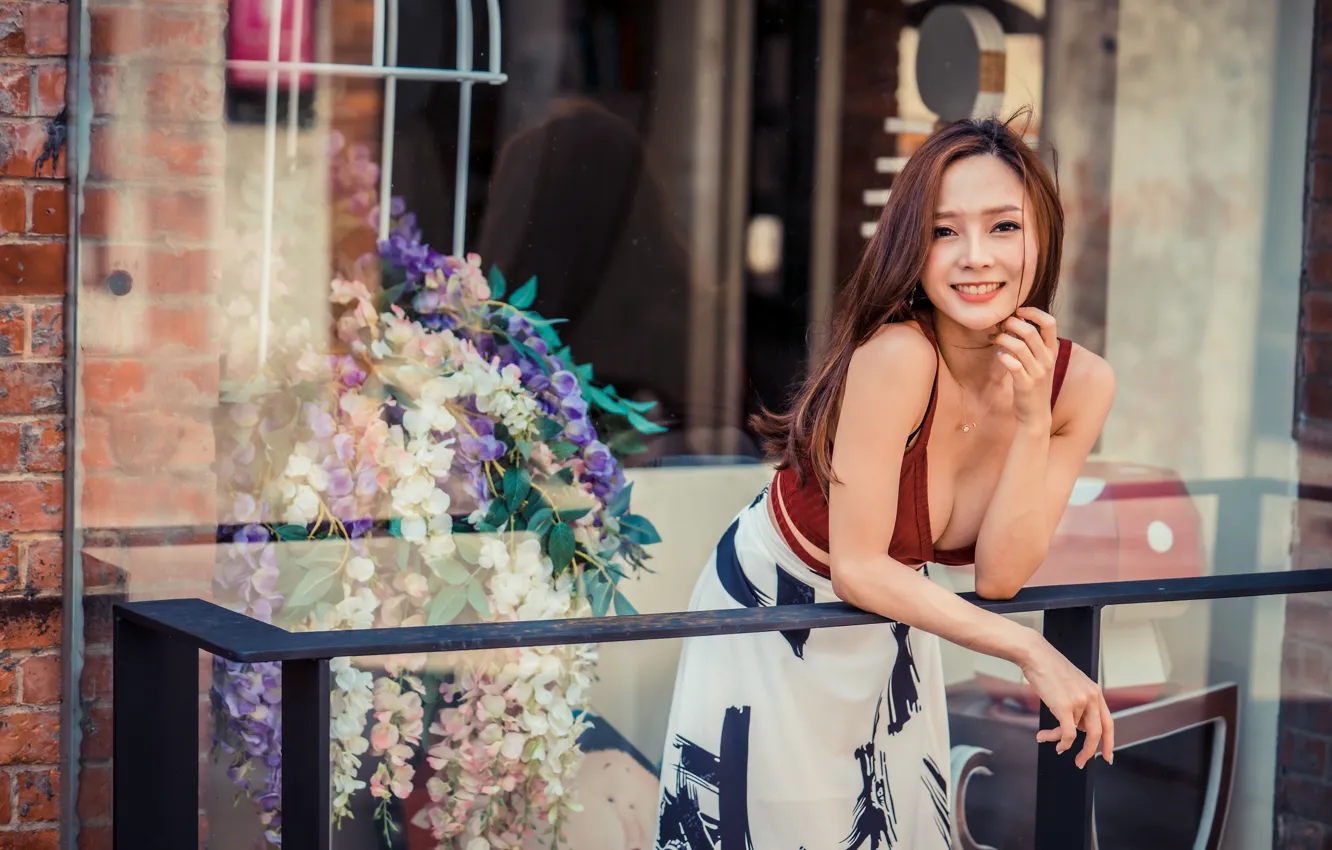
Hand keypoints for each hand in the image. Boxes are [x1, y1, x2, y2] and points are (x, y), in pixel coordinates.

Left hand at [993, 307, 1057, 426]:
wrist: (1035, 415)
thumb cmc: (1034, 385)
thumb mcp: (1040, 363)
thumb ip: (1032, 344)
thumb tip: (1016, 320)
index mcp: (1052, 352)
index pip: (1050, 323)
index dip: (1034, 312)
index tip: (1018, 311)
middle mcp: (1047, 360)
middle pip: (1030, 331)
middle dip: (1012, 323)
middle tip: (1000, 325)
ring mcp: (1037, 372)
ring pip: (1018, 346)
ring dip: (1002, 338)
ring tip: (994, 338)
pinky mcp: (1025, 384)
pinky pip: (1012, 364)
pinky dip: (1002, 356)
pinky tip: (998, 355)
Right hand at [1021, 636, 1114, 768]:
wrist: (1035, 655)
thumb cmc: (1048, 667)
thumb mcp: (1072, 685)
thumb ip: (1078, 704)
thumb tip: (1075, 726)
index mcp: (1095, 692)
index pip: (1109, 722)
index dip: (1109, 742)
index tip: (1107, 756)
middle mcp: (1091, 697)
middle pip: (1097, 733)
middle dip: (1089, 752)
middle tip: (1080, 762)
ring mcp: (1079, 702)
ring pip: (1074, 732)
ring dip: (1060, 740)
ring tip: (1050, 741)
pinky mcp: (1065, 706)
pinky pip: (1067, 733)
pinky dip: (1060, 741)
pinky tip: (1048, 739)